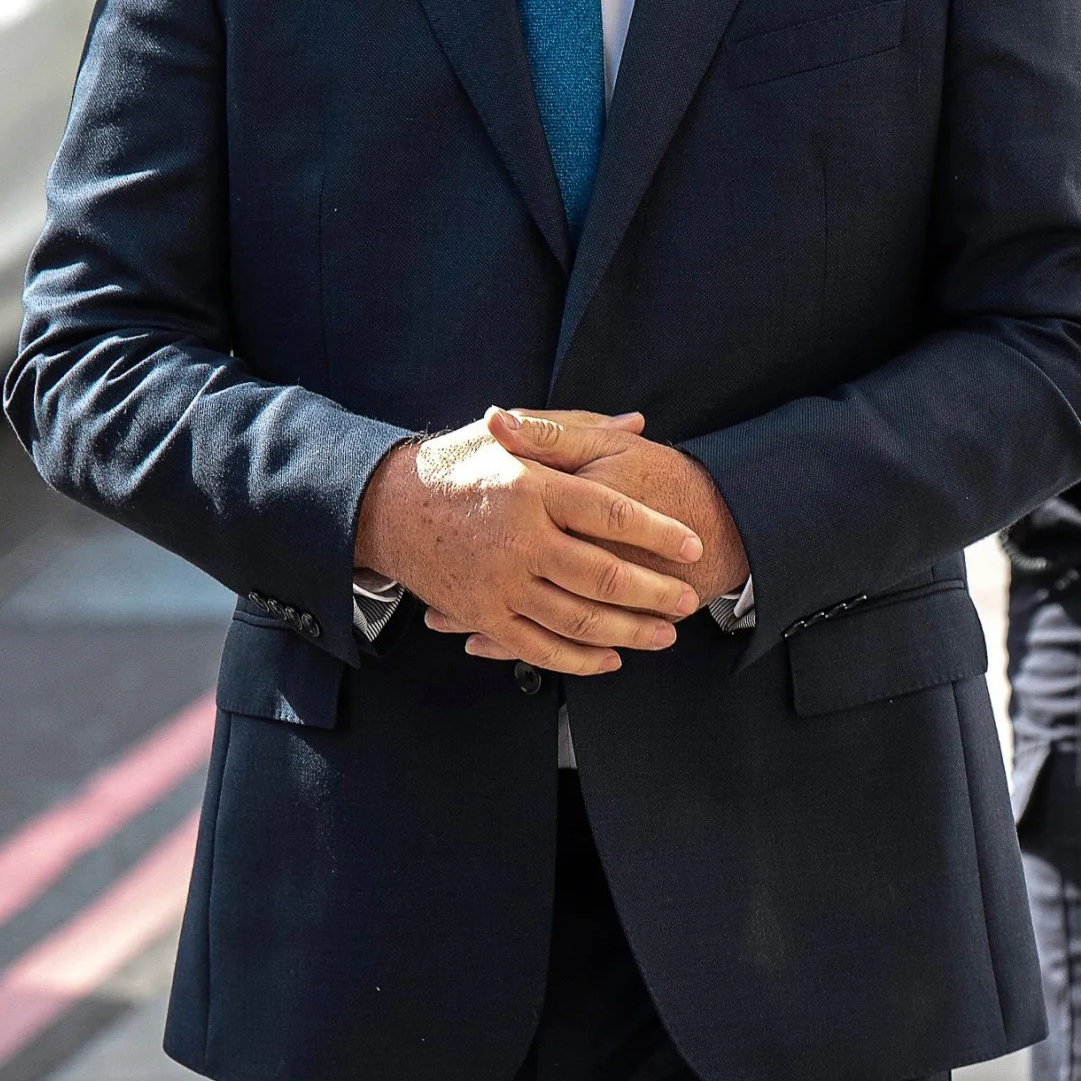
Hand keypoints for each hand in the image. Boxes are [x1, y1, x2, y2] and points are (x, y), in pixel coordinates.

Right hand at [356, 410, 704, 677]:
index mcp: (533, 488)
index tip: (691, 546)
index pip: (612, 514)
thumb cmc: (458, 464)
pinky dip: (580, 659)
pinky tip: (610, 658)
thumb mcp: (514, 433)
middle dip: (655, 593)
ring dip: (629, 632)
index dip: (658, 533)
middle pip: (603, 574)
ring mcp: (500, 582)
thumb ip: (576, 428)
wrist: (388, 506)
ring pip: (578, 619)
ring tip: (664, 634)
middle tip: (687, 600)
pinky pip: (539, 647)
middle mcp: (520, 538)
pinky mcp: (482, 614)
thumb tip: (635, 422)